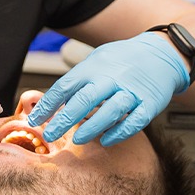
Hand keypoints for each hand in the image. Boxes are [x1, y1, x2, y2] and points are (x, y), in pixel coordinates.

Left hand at [27, 33, 189, 145]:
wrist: (160, 55)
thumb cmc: (122, 60)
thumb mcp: (96, 61)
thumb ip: (77, 81)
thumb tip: (51, 102)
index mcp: (93, 67)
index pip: (66, 86)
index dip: (48, 104)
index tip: (35, 119)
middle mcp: (111, 78)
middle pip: (84, 99)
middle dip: (64, 119)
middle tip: (50, 134)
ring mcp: (131, 91)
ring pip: (110, 110)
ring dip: (92, 126)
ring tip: (77, 140)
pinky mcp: (150, 103)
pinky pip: (134, 121)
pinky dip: (120, 132)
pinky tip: (107, 140)